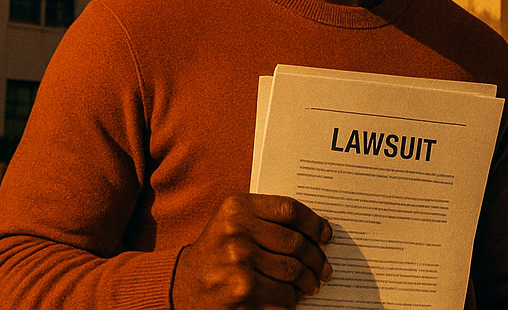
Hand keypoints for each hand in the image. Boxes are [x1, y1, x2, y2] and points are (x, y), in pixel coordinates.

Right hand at [173, 194, 333, 309]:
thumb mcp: (233, 221)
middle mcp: (237, 232)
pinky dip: (291, 299)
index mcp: (237, 208)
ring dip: (308, 281)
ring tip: (311, 285)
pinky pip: (282, 295)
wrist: (181, 285)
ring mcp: (239, 263)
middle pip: (296, 243)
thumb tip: (316, 230)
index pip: (290, 210)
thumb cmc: (216, 250)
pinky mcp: (241, 292)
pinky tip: (291, 298)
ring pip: (292, 271)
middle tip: (324, 269)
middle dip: (316, 259)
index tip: (326, 235)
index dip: (314, 223)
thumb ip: (266, 217)